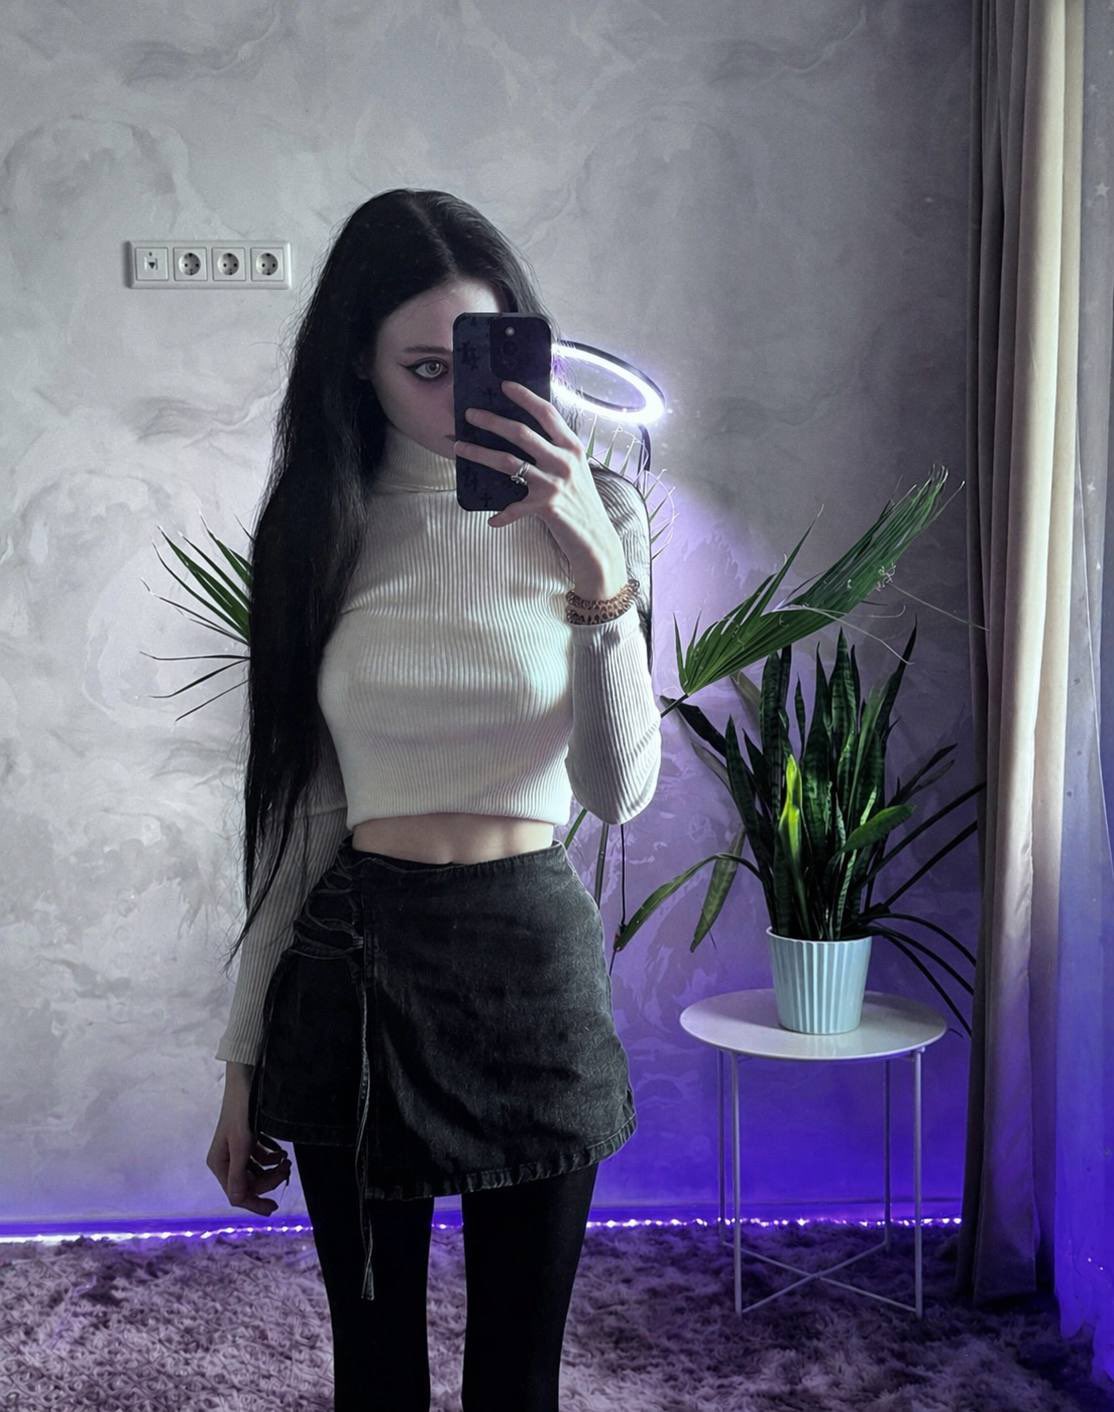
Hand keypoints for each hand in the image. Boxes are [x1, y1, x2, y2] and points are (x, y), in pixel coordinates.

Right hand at [207, 1103, 291, 1215]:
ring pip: (256, 1172)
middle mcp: (225, 1160)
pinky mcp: (246, 1140)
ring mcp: (236, 1150)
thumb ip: (239, 1173)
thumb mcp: (242, 1143)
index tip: (274, 1209)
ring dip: (272, 1170)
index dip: (255, 1203)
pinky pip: (260, 1158)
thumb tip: (237, 1201)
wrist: (246, 1080)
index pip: (236, 1194)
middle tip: (287, 1168)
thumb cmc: (241, 1110)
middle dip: (269, 1180)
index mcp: (219, 1164)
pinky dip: (271, 1158)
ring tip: (287, 1160)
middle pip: (248, 1183)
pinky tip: (280, 1152)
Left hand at [454, 380, 624, 579]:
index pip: (547, 413)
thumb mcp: (576, 469)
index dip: (525, 397)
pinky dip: (501, 516)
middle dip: (491, 421)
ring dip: (479, 454)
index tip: (504, 385)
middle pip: (521, 433)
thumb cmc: (582, 502)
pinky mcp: (545, 506)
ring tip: (459, 448)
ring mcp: (553, 483)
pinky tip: (491, 521)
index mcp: (572, 447)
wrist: (597, 539)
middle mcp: (563, 461)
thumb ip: (557, 452)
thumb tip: (526, 436)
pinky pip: (514, 508)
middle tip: (470, 414)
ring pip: (508, 462)